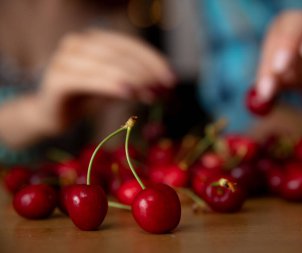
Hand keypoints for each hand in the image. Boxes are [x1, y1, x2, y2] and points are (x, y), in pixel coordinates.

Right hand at [37, 29, 175, 134]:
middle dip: (146, 71)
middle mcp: (78, 42)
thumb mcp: (117, 86)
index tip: (171, 78)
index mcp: (95, 39)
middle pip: (119, 53)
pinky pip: (88, 79)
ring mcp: (64, 59)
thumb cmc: (88, 97)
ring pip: (105, 64)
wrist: (53, 114)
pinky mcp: (57, 79)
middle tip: (164, 88)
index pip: (129, 45)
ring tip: (152, 93)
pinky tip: (129, 93)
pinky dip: (110, 84)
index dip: (153, 60)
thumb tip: (166, 84)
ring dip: (133, 78)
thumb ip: (137, 81)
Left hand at [255, 3, 301, 102]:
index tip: (265, 89)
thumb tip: (260, 96)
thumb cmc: (296, 73)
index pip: (273, 40)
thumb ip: (272, 86)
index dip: (267, 64)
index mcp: (282, 31)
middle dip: (287, 43)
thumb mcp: (282, 80)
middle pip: (296, 22)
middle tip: (280, 67)